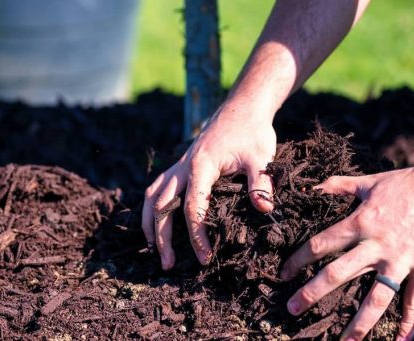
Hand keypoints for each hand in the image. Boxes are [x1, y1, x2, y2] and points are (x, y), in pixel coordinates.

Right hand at [142, 107, 276, 269]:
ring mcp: (179, 165)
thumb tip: (264, 209)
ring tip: (153, 250)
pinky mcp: (180, 166)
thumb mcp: (261, 157)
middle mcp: (183, 166)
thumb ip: (261, 183)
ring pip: (152, 196)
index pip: (192, 207)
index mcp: (201, 166)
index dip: (196, 235)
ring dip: (149, 224)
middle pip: (162, 206)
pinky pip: (157, 188)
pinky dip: (151, 208)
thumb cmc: (253, 132)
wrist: (242, 107)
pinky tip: (155, 224)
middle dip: (162, 237)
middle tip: (168, 265)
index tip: (204, 257)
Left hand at [280, 165, 413, 339]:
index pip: (320, 245)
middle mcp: (377, 245)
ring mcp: (402, 260)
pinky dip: (408, 323)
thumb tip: (314, 186)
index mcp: (360, 222)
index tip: (284, 274)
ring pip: (375, 298)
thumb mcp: (371, 181)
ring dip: (359, 323)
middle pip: (337, 274)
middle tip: (292, 310)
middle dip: (312, 293)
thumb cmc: (411, 181)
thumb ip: (340, 185)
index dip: (298, 260)